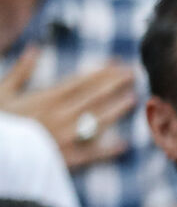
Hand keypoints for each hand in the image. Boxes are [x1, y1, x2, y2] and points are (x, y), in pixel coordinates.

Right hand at [0, 51, 133, 169]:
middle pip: (94, 97)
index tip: (117, 62)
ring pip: (97, 120)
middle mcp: (61, 115)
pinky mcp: (65, 157)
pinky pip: (91, 154)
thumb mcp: (2, 91)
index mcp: (47, 98)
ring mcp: (66, 136)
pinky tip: (124, 145)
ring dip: (116, 110)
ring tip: (134, 100)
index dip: (102, 71)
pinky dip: (108, 150)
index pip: (81, 81)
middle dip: (115, 84)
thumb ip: (21, 71)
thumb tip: (34, 49)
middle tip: (134, 74)